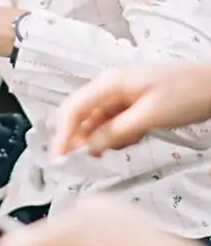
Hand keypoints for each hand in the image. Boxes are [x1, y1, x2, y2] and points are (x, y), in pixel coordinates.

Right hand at [53, 62, 210, 156]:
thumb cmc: (187, 92)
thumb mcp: (149, 116)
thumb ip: (116, 132)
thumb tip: (89, 147)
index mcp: (109, 84)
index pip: (72, 109)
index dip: (62, 135)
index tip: (59, 160)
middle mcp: (109, 88)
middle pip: (81, 117)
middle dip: (82, 140)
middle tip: (88, 162)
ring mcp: (120, 96)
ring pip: (97, 123)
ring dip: (103, 140)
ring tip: (122, 146)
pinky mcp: (131, 104)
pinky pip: (113, 124)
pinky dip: (117, 136)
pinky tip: (133, 140)